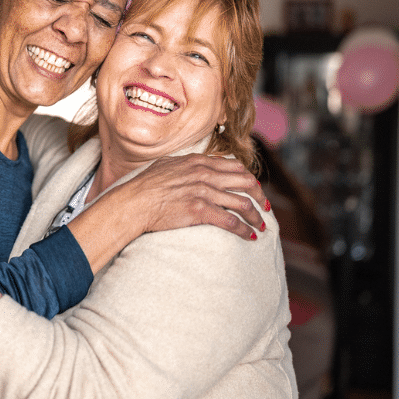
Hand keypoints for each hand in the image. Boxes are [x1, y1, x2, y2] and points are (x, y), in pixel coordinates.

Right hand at [103, 154, 268, 240]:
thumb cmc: (143, 186)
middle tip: (265, 207)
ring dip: (255, 216)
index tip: (253, 188)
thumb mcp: (166, 165)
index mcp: (198, 162)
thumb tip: (192, 163)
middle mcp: (204, 174)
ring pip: (242, 203)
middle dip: (259, 196)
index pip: (234, 166)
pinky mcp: (200, 210)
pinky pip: (230, 221)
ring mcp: (203, 191)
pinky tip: (249, 236)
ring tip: (261, 226)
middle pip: (245, 182)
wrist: (132, 202)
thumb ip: (184, 164)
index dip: (248, 178)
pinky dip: (244, 230)